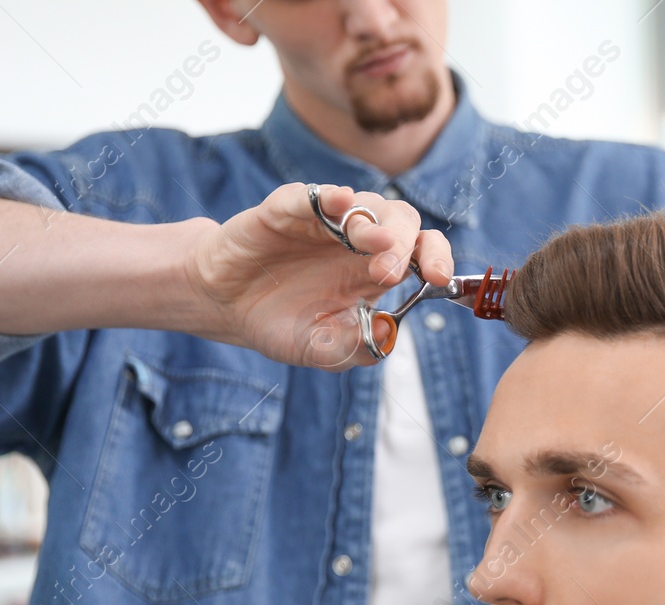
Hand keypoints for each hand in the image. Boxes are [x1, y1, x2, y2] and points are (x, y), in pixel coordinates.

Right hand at [184, 183, 452, 369]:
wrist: (226, 307)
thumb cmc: (281, 322)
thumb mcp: (324, 349)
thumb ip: (359, 347)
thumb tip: (389, 334)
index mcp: (373, 269)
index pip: (420, 251)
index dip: (436, 257)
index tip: (438, 278)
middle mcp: (356, 240)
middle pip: (400, 220)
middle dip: (404, 243)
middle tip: (389, 271)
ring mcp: (322, 221)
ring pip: (363, 203)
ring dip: (372, 222)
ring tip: (373, 244)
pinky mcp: (284, 211)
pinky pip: (309, 196)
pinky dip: (326, 196)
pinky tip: (338, 202)